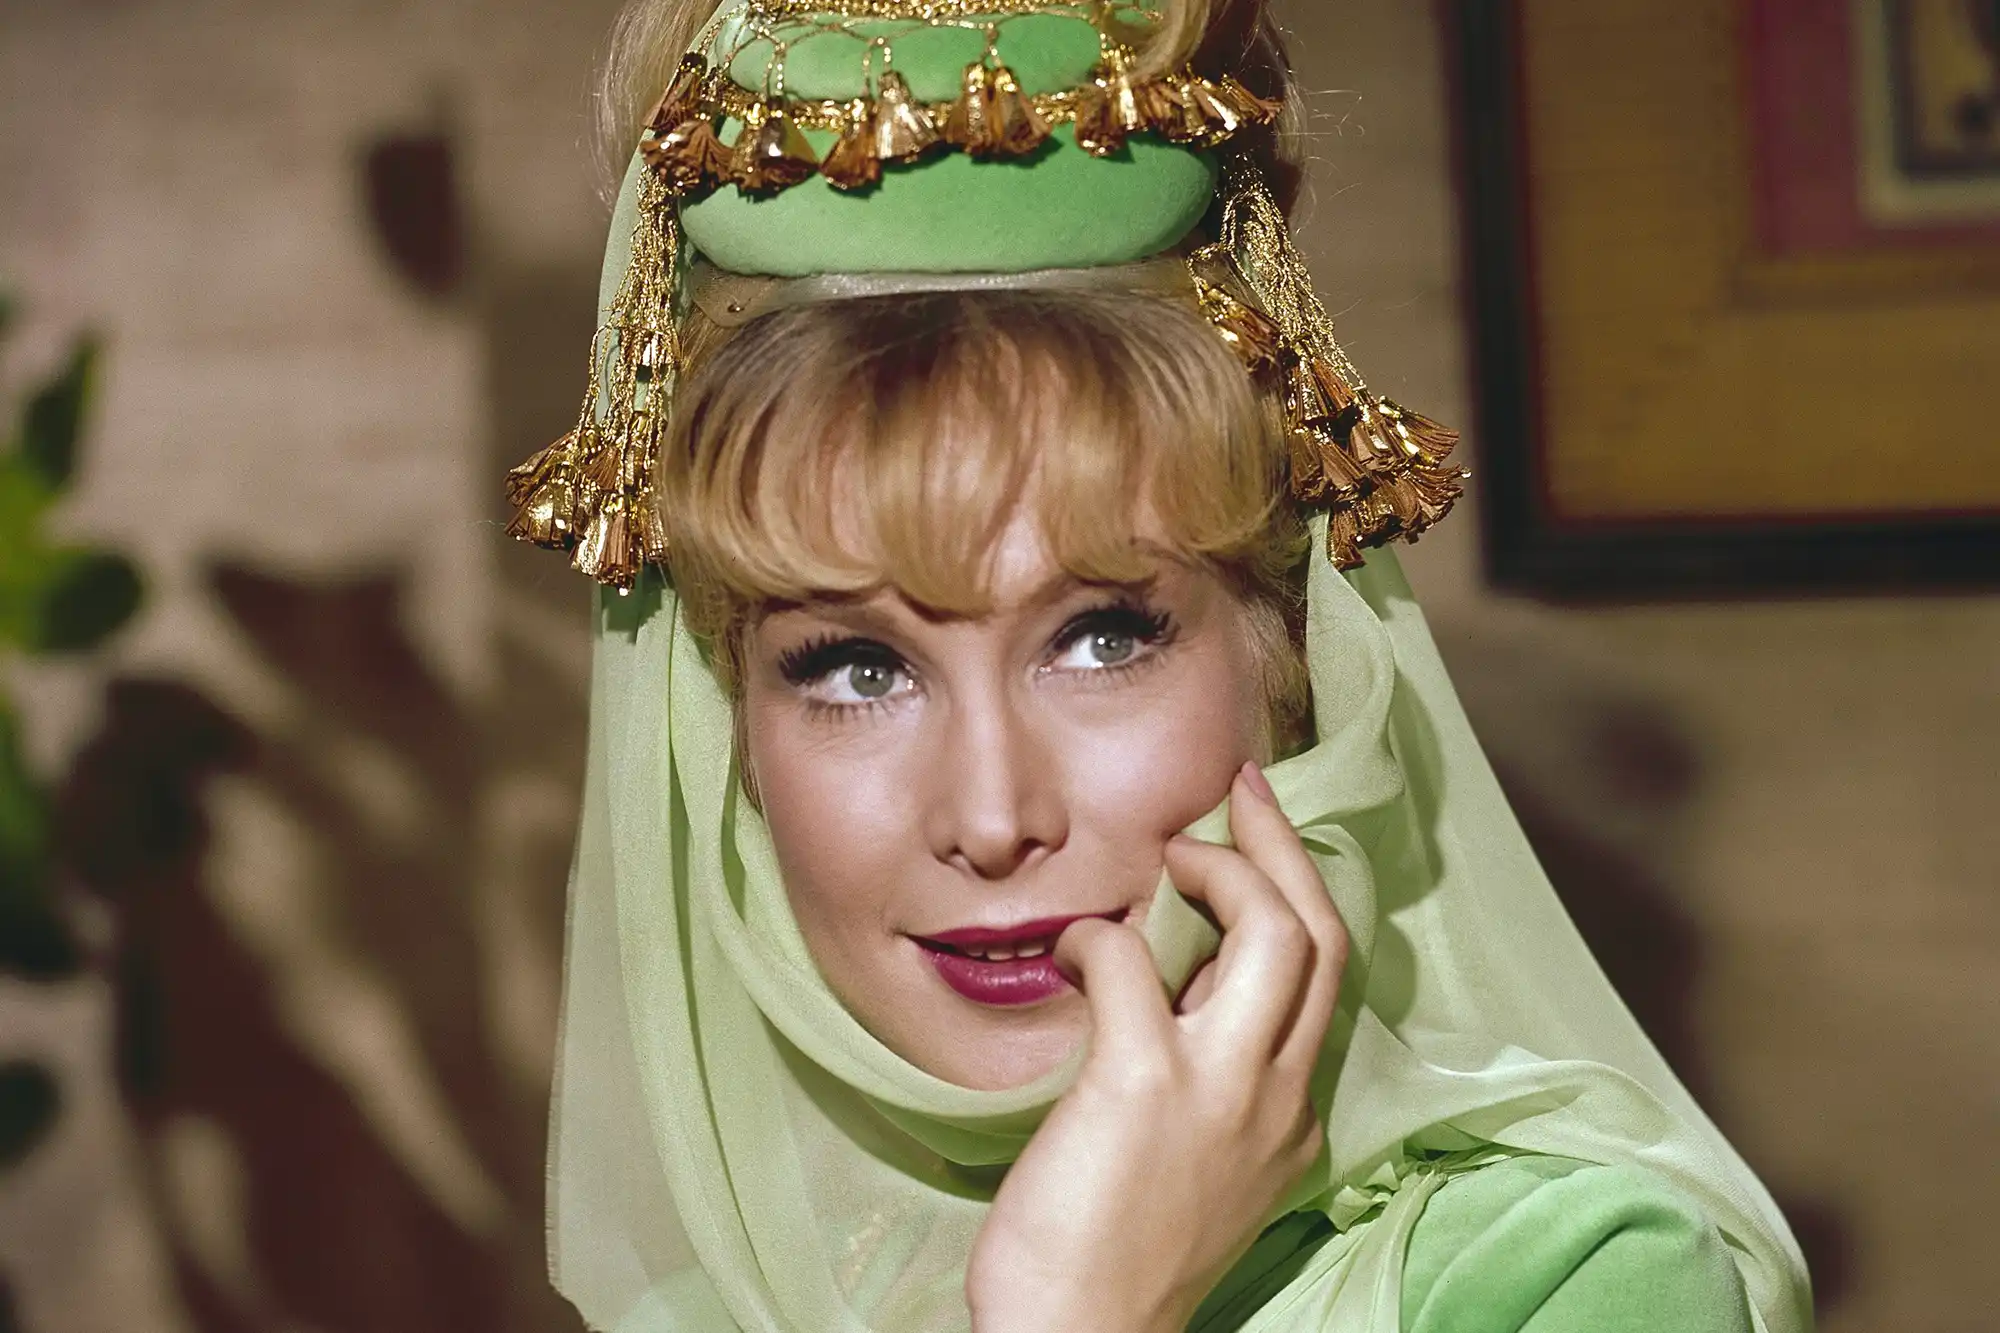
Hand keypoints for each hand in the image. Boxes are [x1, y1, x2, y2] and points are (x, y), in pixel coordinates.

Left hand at [966, 763, 1347, 1332]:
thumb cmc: (1120, 1261)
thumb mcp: (1204, 1169)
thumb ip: (1212, 1087)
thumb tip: (1171, 997)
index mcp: (1293, 1118)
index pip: (1323, 981)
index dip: (1295, 896)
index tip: (1259, 846)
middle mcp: (1277, 1097)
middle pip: (1319, 937)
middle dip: (1283, 848)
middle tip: (1238, 794)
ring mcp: (1219, 1088)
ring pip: (1274, 933)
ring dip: (1223, 871)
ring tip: (1173, 854)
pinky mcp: (1143, 1083)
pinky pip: (1131, 961)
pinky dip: (1100, 937)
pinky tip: (1073, 951)